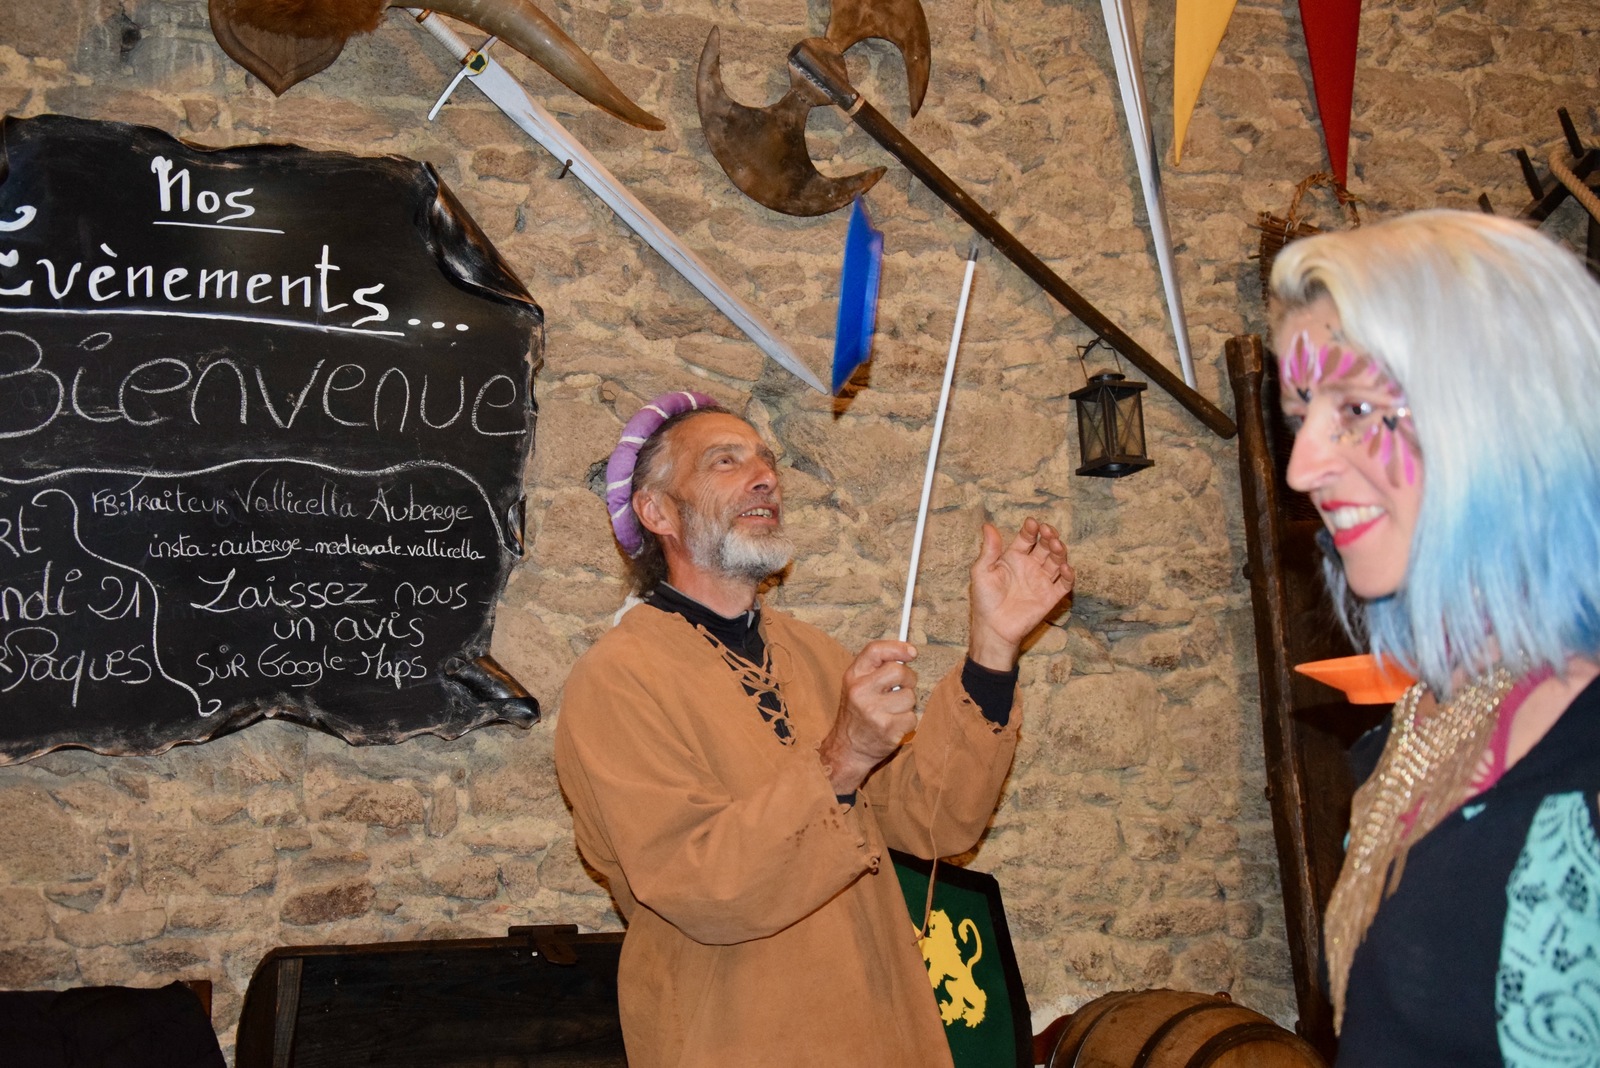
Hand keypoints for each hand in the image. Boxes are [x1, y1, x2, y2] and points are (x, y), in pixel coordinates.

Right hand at [817, 640, 918, 795]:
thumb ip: (877, 669)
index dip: (898, 647)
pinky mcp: (887, 729)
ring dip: (907, 704)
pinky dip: (907, 721)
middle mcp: (860, 692)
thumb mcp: (857, 686)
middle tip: (902, 688)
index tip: (912, 652)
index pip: (875, 650)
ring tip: (892, 711)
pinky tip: (893, 725)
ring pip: (909, 696)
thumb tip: (908, 652)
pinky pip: (912, 717)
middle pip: (899, 671)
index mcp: (852, 676)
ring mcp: (873, 711)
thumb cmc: (858, 713)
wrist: (848, 749)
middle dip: (908, 679)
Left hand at [967, 517, 1071, 670]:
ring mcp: (1041, 581)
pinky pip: (1064, 584)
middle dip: (1048, 537)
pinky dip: (1068, 575)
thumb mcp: (982, 571)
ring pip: (1056, 561)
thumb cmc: (984, 600)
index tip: (1032, 523)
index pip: (1027, 538)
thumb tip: (988, 526)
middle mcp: (1030, 566)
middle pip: (1045, 546)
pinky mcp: (1050, 597)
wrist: (993, 628)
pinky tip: (1064, 568)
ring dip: (1059, 551)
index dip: (1030, 530)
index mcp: (1014, 557)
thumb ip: (989, 550)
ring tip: (1056, 545)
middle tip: (1048, 531)